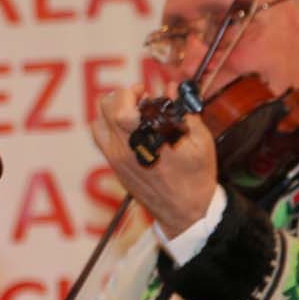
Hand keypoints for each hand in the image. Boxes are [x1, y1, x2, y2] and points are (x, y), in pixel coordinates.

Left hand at [91, 84, 217, 235]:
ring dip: (111, 112)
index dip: (129, 93)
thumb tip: (173, 88)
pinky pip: (101, 139)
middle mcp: (126, 150)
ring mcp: (117, 160)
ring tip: (132, 112)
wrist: (184, 211)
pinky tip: (128, 128)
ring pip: (97, 124)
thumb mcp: (200, 141)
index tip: (144, 91)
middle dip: (121, 97)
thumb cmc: (196, 177)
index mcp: (148, 141)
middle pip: (104, 110)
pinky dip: (109, 127)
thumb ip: (185, 112)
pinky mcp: (114, 168)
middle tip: (140, 99)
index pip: (121, 109)